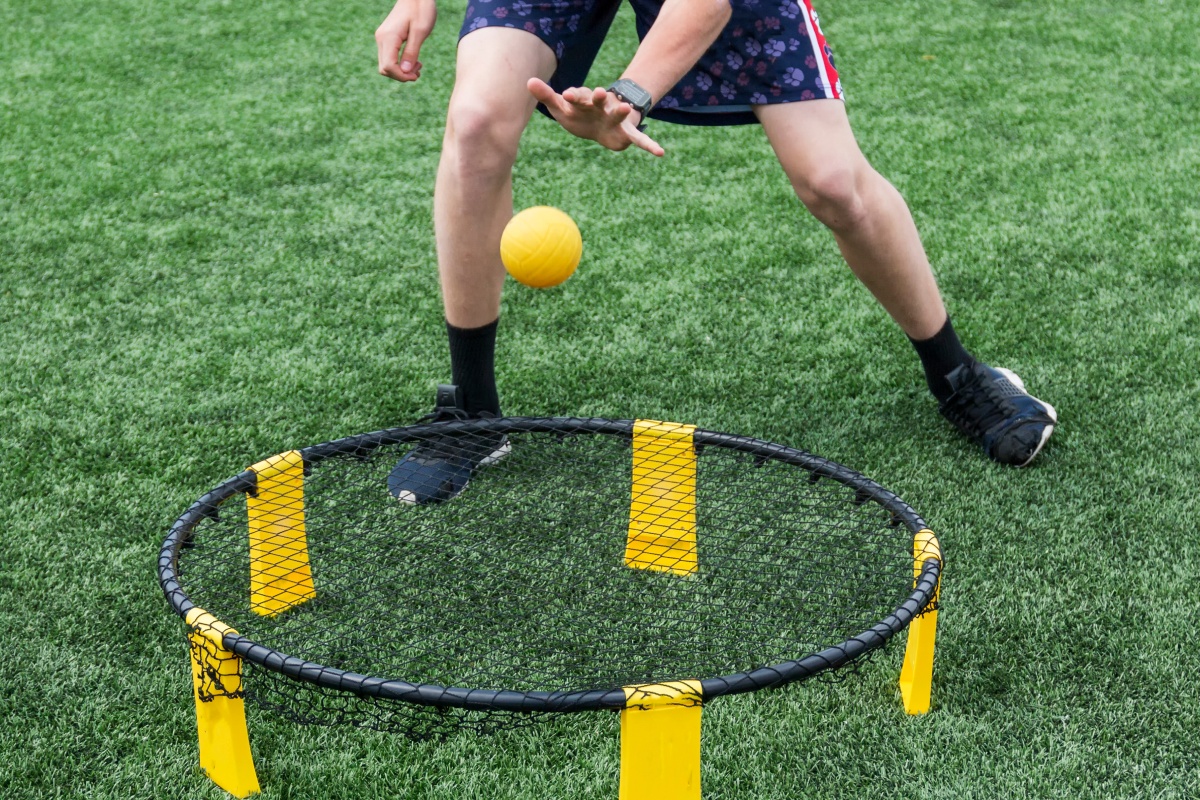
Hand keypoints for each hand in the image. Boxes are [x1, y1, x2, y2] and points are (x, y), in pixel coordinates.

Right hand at [375, 0, 436, 81]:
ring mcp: (382, 38)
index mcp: (389, 37)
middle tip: (418, 71)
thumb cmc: (421, 10)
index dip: (402, 76)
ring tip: (418, 66)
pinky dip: (400, 64)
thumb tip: (405, 71)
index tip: (416, 76)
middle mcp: (381, 38)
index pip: (389, 66)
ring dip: (401, 71)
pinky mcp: (386, 38)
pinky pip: (389, 58)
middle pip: (385, 69)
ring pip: (386, 65)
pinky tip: (413, 61)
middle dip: (401, 75)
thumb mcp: (420, 32)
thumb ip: (412, 52)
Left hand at [527, 80, 664, 156]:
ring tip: (628, 109)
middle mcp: (601, 106)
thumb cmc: (579, 114)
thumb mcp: (561, 107)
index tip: (567, 95)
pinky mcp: (626, 133)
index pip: (577, 97)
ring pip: (619, 114)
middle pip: (598, 101)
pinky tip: (661, 152)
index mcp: (584, 101)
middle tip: (599, 92)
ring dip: (623, 111)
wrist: (601, 126)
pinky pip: (639, 139)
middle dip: (598, 97)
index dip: (573, 96)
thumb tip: (528, 80)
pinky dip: (649, 145)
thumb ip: (547, 95)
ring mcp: (615, 118)